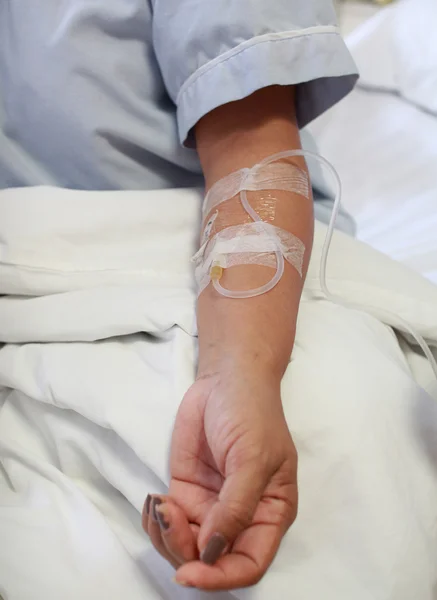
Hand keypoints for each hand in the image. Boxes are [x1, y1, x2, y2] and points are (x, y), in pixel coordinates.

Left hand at [142, 370, 297, 589]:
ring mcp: (209, 505)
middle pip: (211, 560)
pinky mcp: (186, 491)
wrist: (227, 379)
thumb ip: (235, 507)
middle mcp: (239, 517)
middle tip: (168, 517)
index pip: (249, 564)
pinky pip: (167, 523)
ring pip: (184, 546)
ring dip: (165, 537)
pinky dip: (155, 522)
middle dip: (185, 552)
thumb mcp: (253, 459)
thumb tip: (211, 552)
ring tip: (159, 503)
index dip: (221, 577)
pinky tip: (153, 501)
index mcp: (268, 514)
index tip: (190, 572)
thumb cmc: (252, 414)